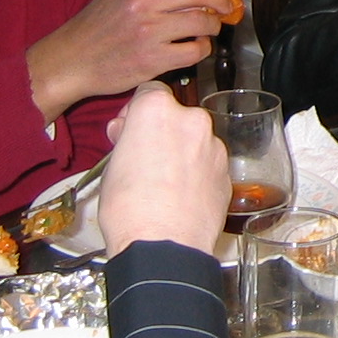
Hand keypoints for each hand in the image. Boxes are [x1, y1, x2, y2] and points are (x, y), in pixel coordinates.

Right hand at [26, 0, 236, 117]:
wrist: (69, 61)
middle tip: (227, 6)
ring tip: (208, 29)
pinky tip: (194, 47)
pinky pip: (195, 50)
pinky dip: (202, 49)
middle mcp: (142, 0)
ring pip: (203, 21)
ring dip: (214, 25)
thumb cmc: (96, 29)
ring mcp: (148, 30)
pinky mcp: (152, 59)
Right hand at [97, 82, 231, 256]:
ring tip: (163, 185)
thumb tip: (127, 132)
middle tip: (144, 160)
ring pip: (195, 141)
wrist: (165, 245)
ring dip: (182, 153)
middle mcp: (191, 121)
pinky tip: (181, 196)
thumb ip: (125, 140)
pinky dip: (198, 173)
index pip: (149, 92)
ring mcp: (213, 146)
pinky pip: (208, 164)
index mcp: (158, 111)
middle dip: (162, 132)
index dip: (137, 111)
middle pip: (176, 116)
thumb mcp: (111, 166)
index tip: (129, 130)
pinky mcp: (226, 171)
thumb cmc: (131, 208)